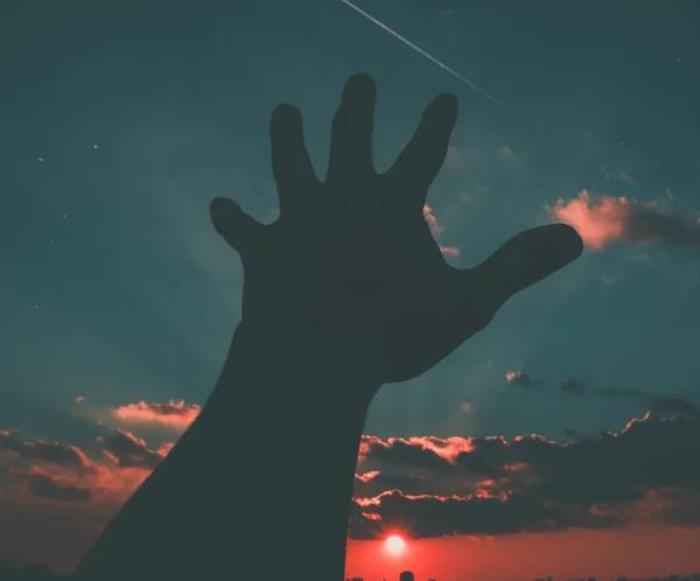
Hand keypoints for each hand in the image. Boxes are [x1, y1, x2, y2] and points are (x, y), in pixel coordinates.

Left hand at [210, 74, 581, 384]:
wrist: (312, 360)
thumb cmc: (393, 336)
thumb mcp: (469, 304)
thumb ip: (518, 266)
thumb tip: (576, 236)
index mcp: (392, 205)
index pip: (424, 152)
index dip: (435, 124)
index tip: (442, 101)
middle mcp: (341, 198)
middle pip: (350, 139)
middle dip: (357, 107)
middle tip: (357, 81)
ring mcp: (296, 220)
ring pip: (289, 164)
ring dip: (288, 135)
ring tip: (284, 112)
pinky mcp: (262, 250)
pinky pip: (242, 228)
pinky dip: (231, 219)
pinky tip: (220, 207)